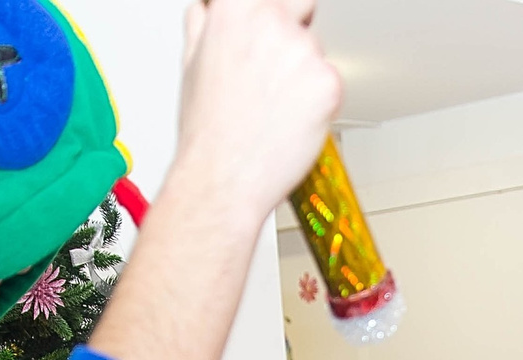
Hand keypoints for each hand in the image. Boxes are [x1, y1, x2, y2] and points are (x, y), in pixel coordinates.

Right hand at [173, 0, 341, 225]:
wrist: (222, 179)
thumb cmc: (207, 132)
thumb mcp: (191, 61)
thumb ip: (207, 24)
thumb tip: (211, 11)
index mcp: (234, 8)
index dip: (276, 12)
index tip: (274, 26)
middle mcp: (270, 21)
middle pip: (302, 10)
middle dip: (293, 36)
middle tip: (273, 76)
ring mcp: (302, 50)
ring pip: (316, 52)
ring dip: (303, 75)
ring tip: (273, 108)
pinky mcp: (328, 83)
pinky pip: (331, 84)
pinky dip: (318, 103)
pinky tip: (290, 121)